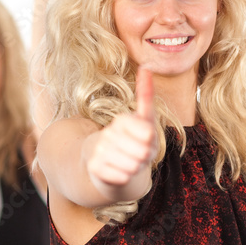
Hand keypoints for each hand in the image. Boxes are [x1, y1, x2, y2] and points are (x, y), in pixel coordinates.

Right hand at [86, 68, 157, 188]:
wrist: (109, 166)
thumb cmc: (134, 142)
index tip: (146, 139)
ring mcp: (99, 150)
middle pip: (142, 151)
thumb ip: (146, 96)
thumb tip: (146, 66)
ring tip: (130, 163)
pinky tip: (121, 173)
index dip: (151, 140)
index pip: (148, 132)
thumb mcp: (144, 121)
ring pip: (133, 166)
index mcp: (121, 121)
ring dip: (137, 168)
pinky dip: (126, 178)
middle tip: (139, 155)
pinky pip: (122, 177)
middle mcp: (108, 134)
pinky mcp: (95, 168)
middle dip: (146, 157)